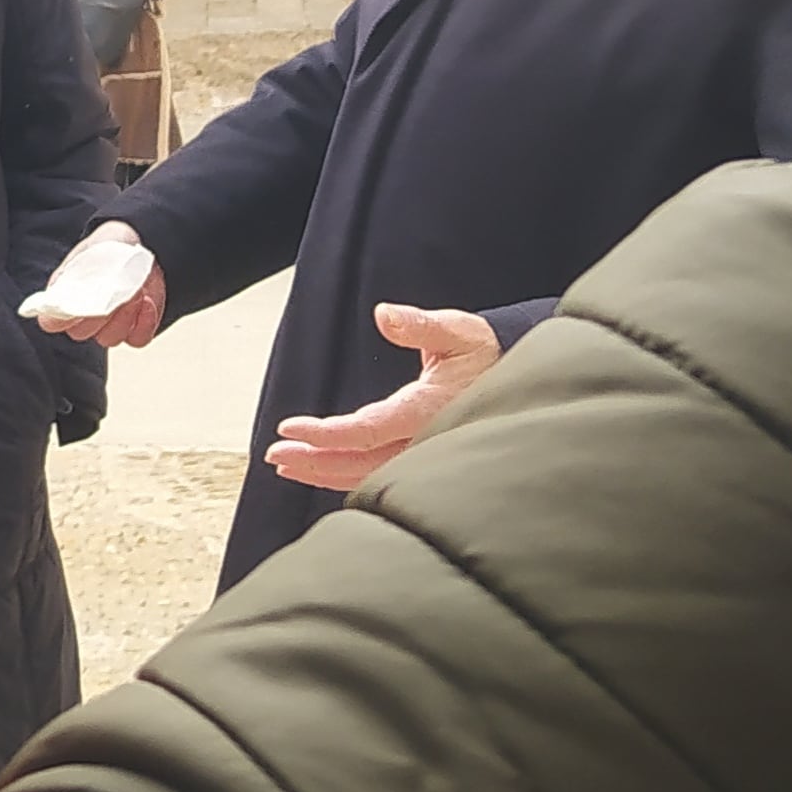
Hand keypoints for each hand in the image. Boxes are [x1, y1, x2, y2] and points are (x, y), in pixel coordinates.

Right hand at [33, 222, 167, 346]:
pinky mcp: (134, 331)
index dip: (59, 317)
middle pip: (81, 332)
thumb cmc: (106, 250)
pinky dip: (145, 322)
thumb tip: (79, 286)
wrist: (134, 251)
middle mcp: (83, 319)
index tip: (77, 301)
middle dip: (98, 312)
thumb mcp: (91, 252)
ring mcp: (108, 328)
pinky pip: (138, 339)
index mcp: (63, 299)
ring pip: (110, 338)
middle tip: (113, 289)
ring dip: (124, 315)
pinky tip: (147, 301)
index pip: (50, 321)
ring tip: (135, 290)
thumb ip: (81, 270)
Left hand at [264, 304, 500, 490]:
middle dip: (314, 461)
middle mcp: (421, 440)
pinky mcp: (419, 456)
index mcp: (424, 411)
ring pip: (365, 474)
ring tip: (287, 465)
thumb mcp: (457, 331)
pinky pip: (377, 473)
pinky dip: (345, 476)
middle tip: (275, 454)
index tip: (289, 429)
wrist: (516, 377)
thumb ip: (419, 325)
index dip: (324, 434)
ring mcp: (421, 454)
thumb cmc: (484, 352)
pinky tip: (322, 471)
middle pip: (358, 462)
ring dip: (324, 472)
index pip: (364, 430)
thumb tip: (385, 315)